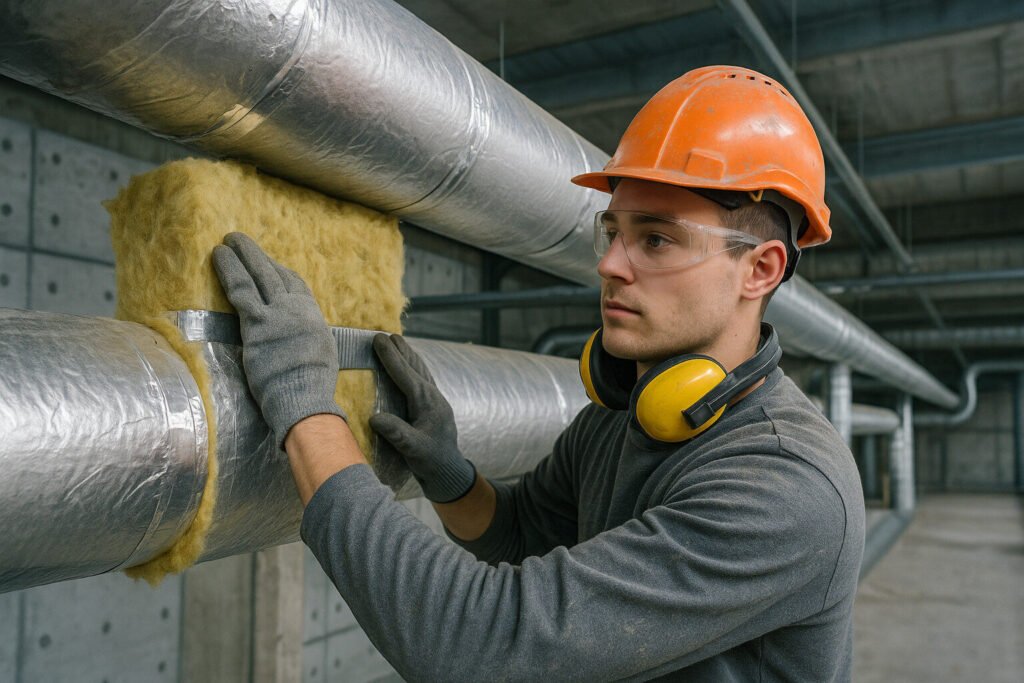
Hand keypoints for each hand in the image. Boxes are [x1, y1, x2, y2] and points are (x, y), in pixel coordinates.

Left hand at [212, 232, 345, 447]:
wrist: (304, 397)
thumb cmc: (312, 385)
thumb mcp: (320, 352)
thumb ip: (305, 336)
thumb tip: (297, 338)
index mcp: (312, 316)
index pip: (295, 284)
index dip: (279, 270)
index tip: (268, 262)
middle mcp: (296, 309)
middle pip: (274, 274)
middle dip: (256, 255)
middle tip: (240, 240)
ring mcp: (277, 314)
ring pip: (256, 276)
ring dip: (241, 255)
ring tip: (227, 241)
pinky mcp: (257, 323)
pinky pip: (240, 290)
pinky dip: (229, 271)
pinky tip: (219, 257)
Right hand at [369, 334, 475, 502]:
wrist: (449, 472)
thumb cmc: (430, 461)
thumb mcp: (413, 449)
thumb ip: (396, 433)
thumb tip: (374, 418)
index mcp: (426, 402)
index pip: (405, 374)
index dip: (390, 356)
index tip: (378, 339)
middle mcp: (432, 396)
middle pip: (414, 366)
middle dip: (400, 350)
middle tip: (385, 334)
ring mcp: (435, 400)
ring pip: (420, 371)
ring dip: (407, 356)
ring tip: (397, 342)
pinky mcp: (433, 406)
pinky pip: (422, 379)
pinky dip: (413, 368)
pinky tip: (409, 367)